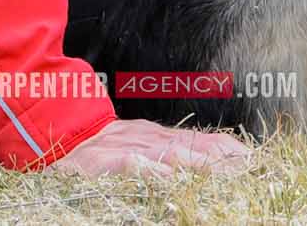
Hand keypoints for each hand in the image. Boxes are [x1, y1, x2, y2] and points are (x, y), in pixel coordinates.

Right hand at [48, 118, 252, 175]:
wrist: (53, 130)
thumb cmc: (97, 146)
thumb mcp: (136, 144)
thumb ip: (165, 150)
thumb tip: (202, 162)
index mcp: (155, 138)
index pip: (197, 142)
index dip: (225, 149)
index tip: (253, 158)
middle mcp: (146, 140)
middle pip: (189, 147)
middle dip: (220, 157)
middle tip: (250, 167)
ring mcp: (126, 149)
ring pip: (166, 154)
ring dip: (196, 161)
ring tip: (222, 169)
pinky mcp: (103, 161)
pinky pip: (128, 165)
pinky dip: (148, 169)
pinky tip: (166, 177)